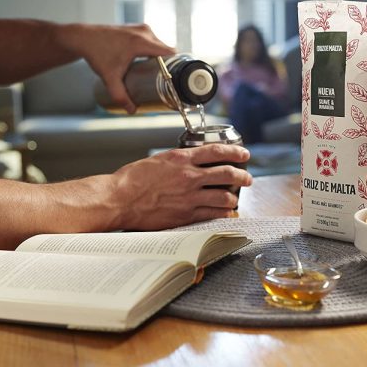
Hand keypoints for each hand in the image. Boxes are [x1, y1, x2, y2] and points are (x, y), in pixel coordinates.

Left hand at [62, 23, 174, 112]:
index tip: (175, 76)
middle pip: (166, 50)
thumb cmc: (96, 54)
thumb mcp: (109, 78)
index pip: (170, 52)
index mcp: (141, 42)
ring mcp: (141, 28)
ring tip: (156, 71)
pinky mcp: (138, 27)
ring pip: (160, 44)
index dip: (175, 64)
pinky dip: (153, 50)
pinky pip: (153, 40)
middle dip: (166, 63)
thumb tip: (132, 110)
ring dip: (160, 56)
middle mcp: (144, 32)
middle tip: (163, 79)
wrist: (83, 38)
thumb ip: (120, 95)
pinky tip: (150, 61)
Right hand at [109, 144, 251, 230]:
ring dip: (234, 197)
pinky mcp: (186, 214)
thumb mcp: (157, 160)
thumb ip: (177, 161)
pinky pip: (212, 214)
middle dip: (242, 176)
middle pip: (227, 173)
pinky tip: (226, 213)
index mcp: (181, 158)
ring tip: (236, 199)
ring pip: (223, 196)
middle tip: (247, 178)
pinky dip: (223, 213)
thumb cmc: (131, 180)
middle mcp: (189, 176)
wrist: (119, 199)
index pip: (217, 151)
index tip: (244, 154)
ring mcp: (189, 196)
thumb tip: (189, 163)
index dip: (235, 152)